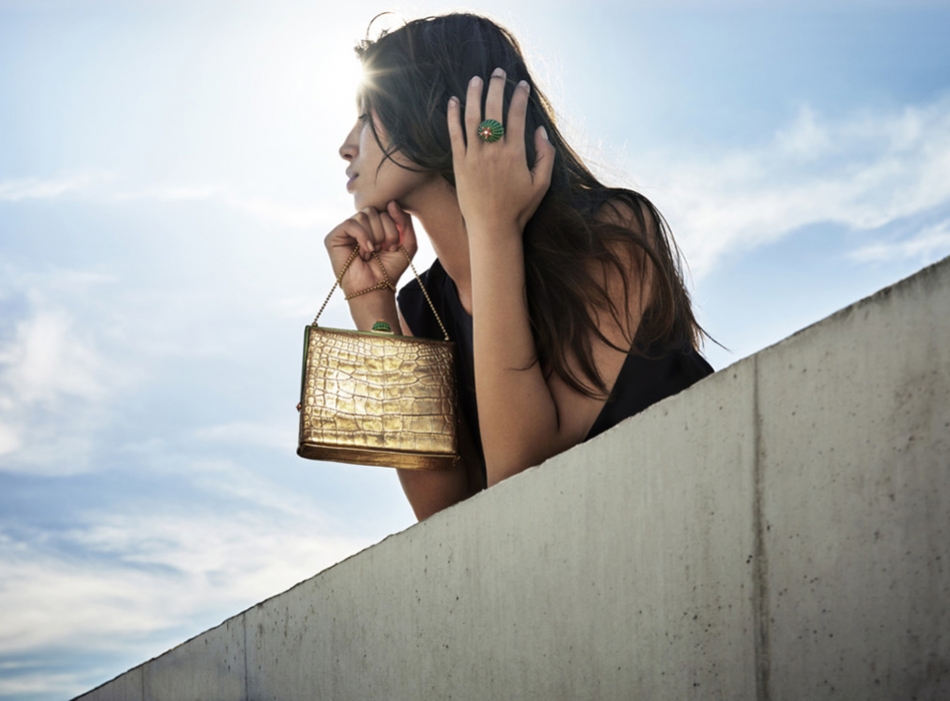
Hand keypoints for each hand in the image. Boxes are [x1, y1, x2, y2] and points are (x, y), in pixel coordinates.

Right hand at [324, 201, 417, 297]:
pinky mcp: (334, 237)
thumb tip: (391, 202)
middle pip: (375, 210)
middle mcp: (360, 225)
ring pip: (364, 215)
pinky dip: (362, 237)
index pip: (385, 208)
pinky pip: (351, 223)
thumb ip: (404, 221)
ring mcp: (347, 230)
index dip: (393, 226)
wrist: (375, 288)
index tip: (393, 247)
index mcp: (375, 224)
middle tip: (382, 250)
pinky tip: (365, 251)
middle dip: (386, 232)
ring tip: (372, 252)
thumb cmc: (389, 269)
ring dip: (374, 236)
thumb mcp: (407, 244)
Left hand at [447, 67, 555, 236]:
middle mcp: (494, 151)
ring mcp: (474, 156)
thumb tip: (540, 130)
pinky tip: (454, 101)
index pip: (517, 115)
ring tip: (476, 79)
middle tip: (498, 73)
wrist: (492, 229)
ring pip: (473, 117)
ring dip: (475, 94)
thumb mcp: (541, 184)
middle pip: (494, 109)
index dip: (519, 96)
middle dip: (496, 86)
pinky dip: (454, 115)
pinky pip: (455, 134)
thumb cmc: (519, 209)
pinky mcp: (459, 164)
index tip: (522, 85)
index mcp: (515, 154)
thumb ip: (545, 155)